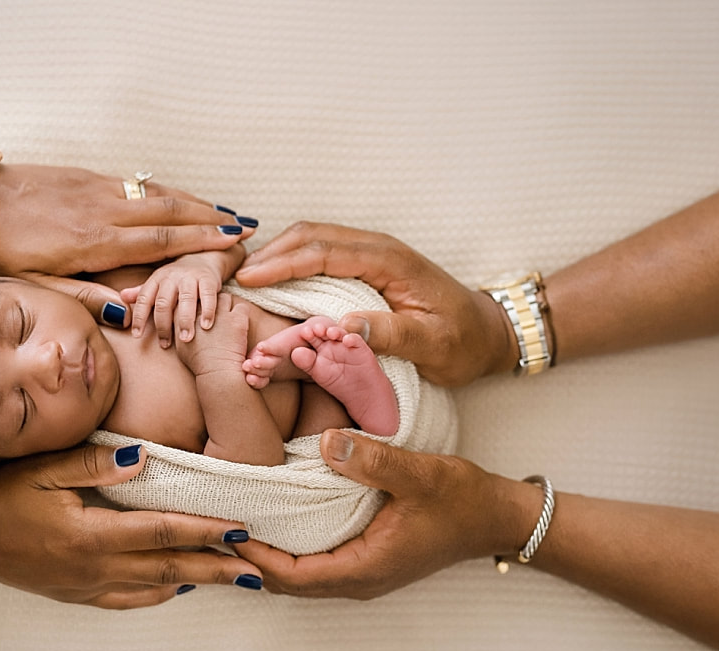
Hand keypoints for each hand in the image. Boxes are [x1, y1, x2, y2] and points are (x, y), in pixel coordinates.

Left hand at [0, 164, 253, 325]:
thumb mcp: (34, 284)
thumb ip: (82, 298)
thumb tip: (126, 313)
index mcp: (95, 243)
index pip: (161, 241)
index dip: (201, 241)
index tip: (233, 241)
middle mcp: (104, 212)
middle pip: (169, 212)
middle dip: (210, 218)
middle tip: (243, 224)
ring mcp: (97, 189)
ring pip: (156, 193)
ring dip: (193, 201)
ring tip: (222, 209)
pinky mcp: (85, 176)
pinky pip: (135, 184)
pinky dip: (164, 190)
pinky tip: (176, 196)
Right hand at [0, 443, 262, 608]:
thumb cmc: (3, 497)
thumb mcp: (44, 469)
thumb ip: (95, 463)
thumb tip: (143, 457)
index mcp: (90, 534)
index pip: (162, 532)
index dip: (204, 530)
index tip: (239, 528)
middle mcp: (95, 567)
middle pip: (169, 567)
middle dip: (216, 566)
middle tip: (256, 569)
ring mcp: (88, 585)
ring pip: (155, 586)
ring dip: (197, 582)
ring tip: (233, 580)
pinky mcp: (78, 594)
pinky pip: (128, 599)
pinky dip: (159, 594)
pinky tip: (178, 588)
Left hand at [120, 248, 243, 347]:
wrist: (203, 259)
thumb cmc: (176, 279)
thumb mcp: (157, 284)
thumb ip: (141, 293)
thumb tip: (120, 297)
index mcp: (156, 280)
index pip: (144, 300)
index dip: (139, 318)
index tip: (137, 336)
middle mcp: (171, 277)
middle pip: (164, 303)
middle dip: (163, 325)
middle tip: (165, 345)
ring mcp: (190, 277)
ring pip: (186, 300)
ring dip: (185, 321)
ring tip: (186, 339)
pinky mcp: (208, 280)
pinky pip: (208, 296)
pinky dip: (208, 311)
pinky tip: (206, 326)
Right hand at [174, 293, 250, 377]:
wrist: (216, 373)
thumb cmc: (199, 364)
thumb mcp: (181, 347)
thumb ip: (180, 331)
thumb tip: (182, 324)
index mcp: (185, 317)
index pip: (189, 300)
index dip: (196, 304)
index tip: (201, 312)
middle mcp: (201, 311)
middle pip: (205, 295)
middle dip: (210, 302)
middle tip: (215, 312)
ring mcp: (219, 314)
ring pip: (224, 297)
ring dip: (226, 305)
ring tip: (228, 316)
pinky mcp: (236, 319)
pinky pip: (242, 306)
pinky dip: (241, 313)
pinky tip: (240, 322)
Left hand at [233, 430, 530, 598]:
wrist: (496, 517)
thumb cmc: (461, 500)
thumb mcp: (418, 473)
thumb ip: (372, 459)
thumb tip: (326, 443)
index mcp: (363, 568)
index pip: (289, 574)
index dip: (252, 554)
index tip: (222, 526)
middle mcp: (357, 579)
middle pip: (285, 581)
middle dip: (249, 559)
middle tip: (214, 525)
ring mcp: (361, 572)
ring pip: (298, 575)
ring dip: (265, 555)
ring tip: (234, 523)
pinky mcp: (365, 559)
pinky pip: (313, 562)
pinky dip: (287, 548)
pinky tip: (273, 520)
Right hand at [236, 222, 513, 386]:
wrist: (487, 332)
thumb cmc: (462, 342)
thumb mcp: (433, 345)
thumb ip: (391, 334)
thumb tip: (343, 327)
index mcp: (390, 261)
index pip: (325, 252)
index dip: (282, 264)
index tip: (248, 278)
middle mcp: (377, 249)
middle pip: (310, 235)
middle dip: (269, 252)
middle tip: (231, 274)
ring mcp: (371, 255)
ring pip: (312, 241)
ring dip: (277, 254)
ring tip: (242, 277)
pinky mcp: (366, 266)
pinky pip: (320, 255)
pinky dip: (290, 263)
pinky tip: (271, 282)